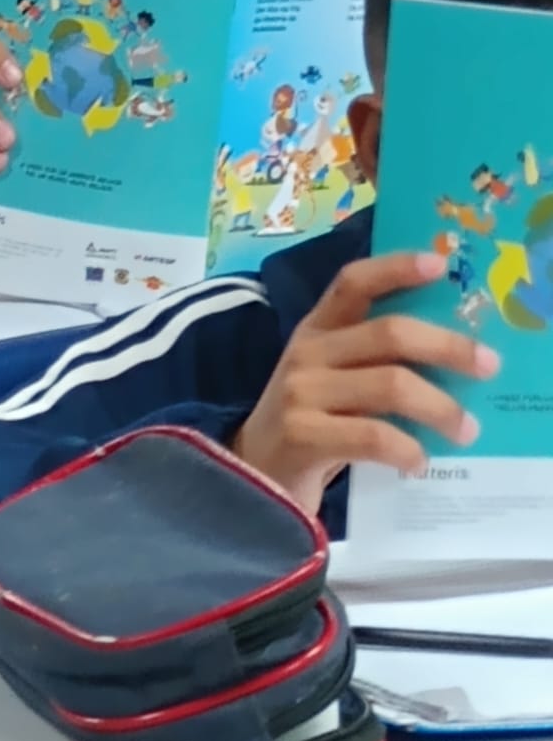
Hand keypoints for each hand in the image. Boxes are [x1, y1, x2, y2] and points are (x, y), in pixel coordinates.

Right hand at [230, 252, 500, 515]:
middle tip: (488, 364)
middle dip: (446, 346)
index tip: (439, 264)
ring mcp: (302, 392)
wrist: (252, 476)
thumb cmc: (309, 422)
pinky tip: (419, 461)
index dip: (394, 269)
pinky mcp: (303, 434)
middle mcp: (307, 352)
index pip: (352, 283)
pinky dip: (407, 449)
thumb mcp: (330, 378)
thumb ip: (371, 360)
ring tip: (466, 428)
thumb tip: (452, 355)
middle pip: (388, 333)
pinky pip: (372, 436)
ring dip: (439, 407)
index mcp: (315, 329)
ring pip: (390, 385)